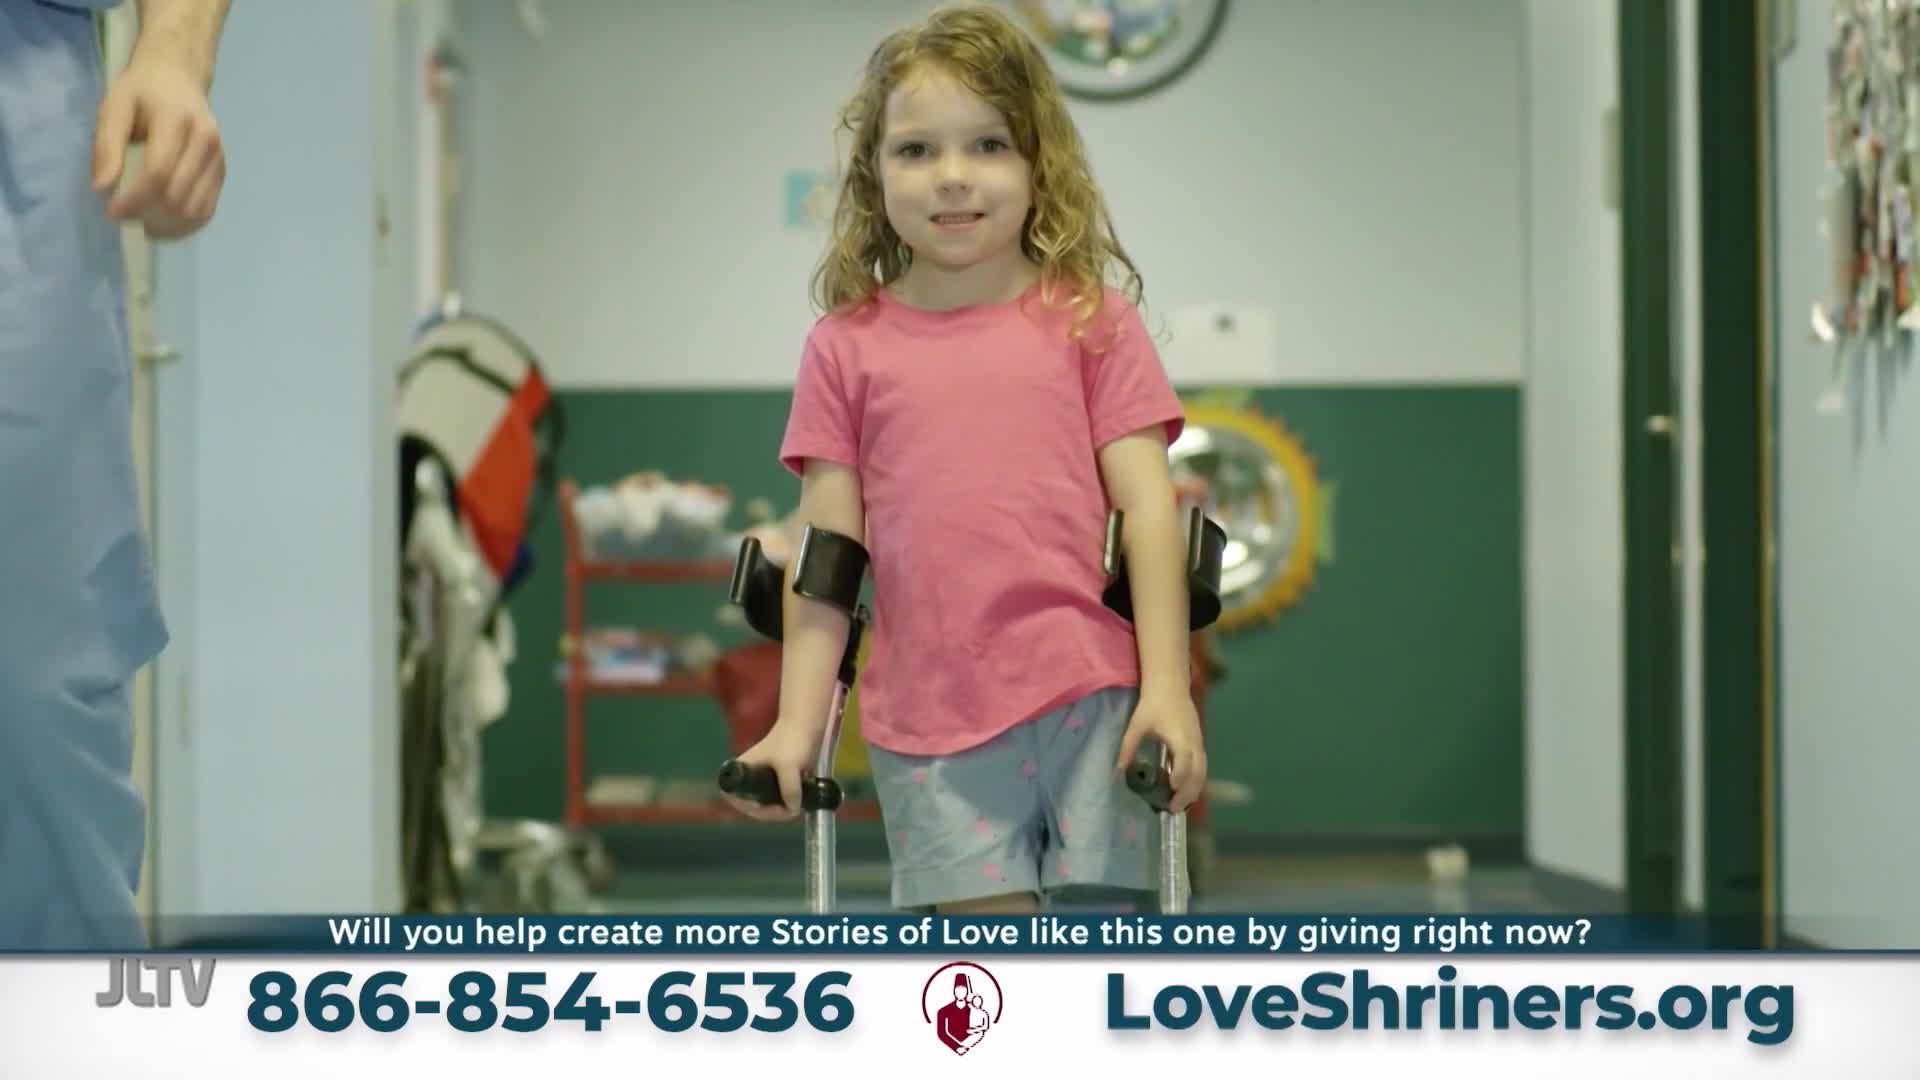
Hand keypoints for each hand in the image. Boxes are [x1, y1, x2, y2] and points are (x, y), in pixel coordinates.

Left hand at [92, 56, 226, 240]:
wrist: (178, 78)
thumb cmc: (141, 93)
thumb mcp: (113, 107)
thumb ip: (106, 146)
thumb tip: (102, 189)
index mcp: (177, 120)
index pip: (159, 172)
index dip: (134, 199)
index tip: (110, 211)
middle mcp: (205, 141)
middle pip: (177, 195)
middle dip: (146, 213)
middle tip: (122, 213)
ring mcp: (218, 159)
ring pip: (194, 209)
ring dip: (165, 224)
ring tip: (141, 219)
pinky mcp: (222, 173)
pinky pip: (206, 211)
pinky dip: (184, 225)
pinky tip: (162, 223)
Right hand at [721, 720, 823, 821]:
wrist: (808, 725)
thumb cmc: (792, 741)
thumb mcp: (789, 766)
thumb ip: (790, 789)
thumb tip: (792, 809)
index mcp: (743, 769)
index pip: (732, 795)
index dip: (743, 805)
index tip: (761, 807)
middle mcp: (750, 775)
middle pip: (750, 804)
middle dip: (767, 812)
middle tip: (786, 811)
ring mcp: (764, 778)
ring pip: (765, 803)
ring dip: (778, 811)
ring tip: (794, 809)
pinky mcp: (778, 779)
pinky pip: (777, 798)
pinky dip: (785, 805)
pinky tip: (796, 806)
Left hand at [1114, 687, 1206, 812]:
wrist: (1170, 687)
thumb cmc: (1153, 705)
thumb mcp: (1137, 725)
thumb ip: (1128, 747)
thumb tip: (1117, 770)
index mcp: (1179, 736)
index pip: (1185, 759)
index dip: (1181, 775)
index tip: (1172, 788)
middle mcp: (1194, 742)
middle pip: (1198, 771)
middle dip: (1188, 792)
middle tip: (1173, 809)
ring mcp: (1199, 742)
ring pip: (1203, 771)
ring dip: (1194, 789)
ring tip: (1180, 805)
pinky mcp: (1199, 743)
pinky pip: (1202, 765)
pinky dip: (1196, 780)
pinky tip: (1186, 791)